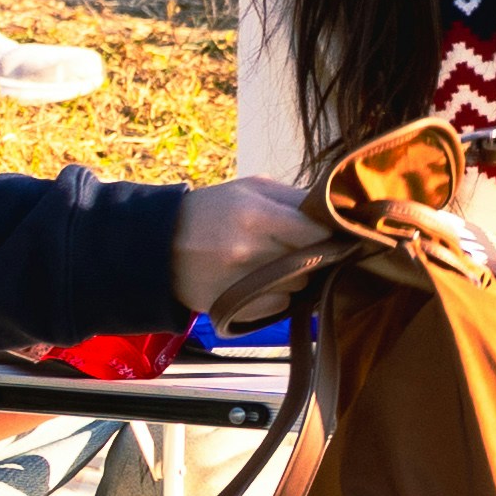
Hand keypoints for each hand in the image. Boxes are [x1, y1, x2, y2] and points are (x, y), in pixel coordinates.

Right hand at [165, 179, 330, 324]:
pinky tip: (262, 282)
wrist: (158, 244)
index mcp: (256, 215)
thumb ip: (294, 197)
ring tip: (275, 262)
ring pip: (298, 285)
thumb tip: (336, 210)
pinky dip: (278, 296)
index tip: (328, 231)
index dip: (326, 232)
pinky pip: (279, 306)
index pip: (317, 231)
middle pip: (312, 260)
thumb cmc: (213, 210)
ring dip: (296, 276)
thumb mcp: (251, 188)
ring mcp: (239, 283)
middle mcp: (248, 251)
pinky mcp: (233, 307)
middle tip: (299, 246)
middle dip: (312, 253)